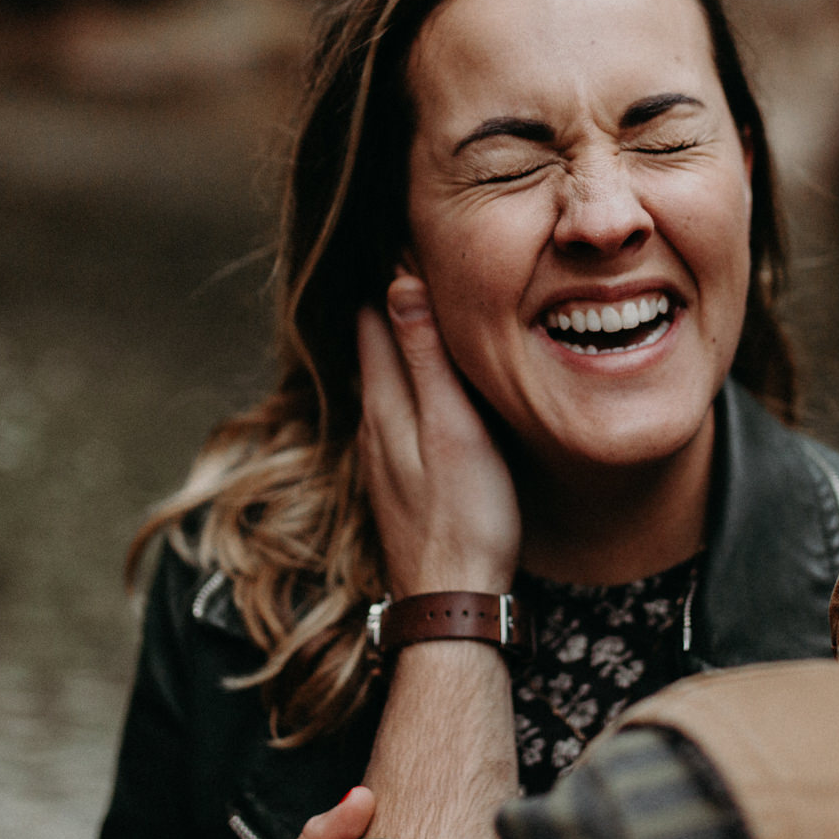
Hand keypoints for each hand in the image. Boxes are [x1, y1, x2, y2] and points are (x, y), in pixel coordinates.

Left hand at [357, 275, 520, 596]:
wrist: (450, 602)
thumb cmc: (465, 517)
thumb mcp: (453, 428)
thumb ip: (426, 358)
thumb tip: (399, 283)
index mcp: (385, 405)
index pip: (374, 320)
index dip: (388, 277)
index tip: (405, 236)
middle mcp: (374, 427)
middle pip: (373, 349)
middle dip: (389, 305)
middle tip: (408, 257)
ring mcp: (382, 458)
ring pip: (383, 384)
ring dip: (396, 346)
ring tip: (415, 310)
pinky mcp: (398, 483)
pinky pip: (395, 416)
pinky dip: (406, 387)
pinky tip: (422, 391)